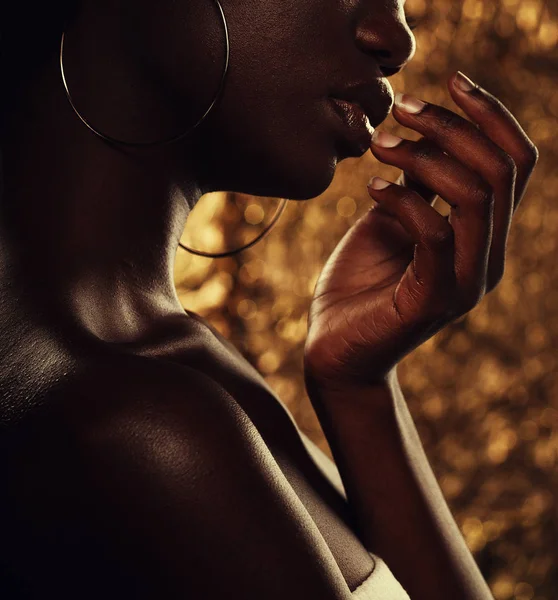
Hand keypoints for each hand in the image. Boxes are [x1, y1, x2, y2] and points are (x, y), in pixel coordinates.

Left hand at [304, 71, 538, 390]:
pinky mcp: (433, 300)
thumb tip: (425, 135)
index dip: (492, 115)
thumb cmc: (359, 286)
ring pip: (475, 196)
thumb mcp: (389, 221)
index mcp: (482, 237)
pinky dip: (403, 199)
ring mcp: (465, 282)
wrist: (335, 350)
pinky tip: (371, 187)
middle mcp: (486, 258)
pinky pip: (434, 233)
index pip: (515, 165)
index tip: (451, 79)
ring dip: (425, 157)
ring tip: (380, 146)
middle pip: (499, 171)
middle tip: (402, 107)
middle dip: (452, 125)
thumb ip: (417, 186)